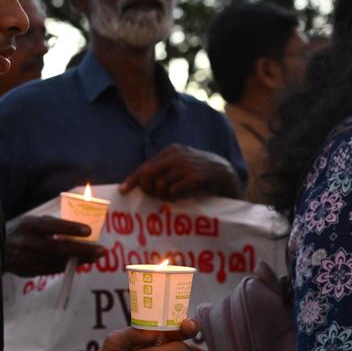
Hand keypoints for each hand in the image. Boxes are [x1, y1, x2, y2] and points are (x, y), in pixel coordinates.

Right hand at [4, 214, 104, 276]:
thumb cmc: (23, 231)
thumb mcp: (33, 222)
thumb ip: (53, 224)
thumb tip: (81, 230)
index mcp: (28, 224)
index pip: (51, 225)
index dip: (70, 228)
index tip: (88, 231)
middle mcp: (26, 242)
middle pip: (58, 248)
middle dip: (82, 250)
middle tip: (101, 251)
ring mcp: (26, 259)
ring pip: (57, 261)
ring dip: (78, 260)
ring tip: (94, 257)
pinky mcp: (27, 271)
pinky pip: (52, 270)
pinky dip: (67, 266)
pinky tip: (79, 263)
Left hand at [120, 145, 240, 200]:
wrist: (228, 176)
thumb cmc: (202, 174)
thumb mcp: (182, 166)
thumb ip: (165, 170)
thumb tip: (141, 183)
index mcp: (172, 151)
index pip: (146, 165)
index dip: (133, 179)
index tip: (123, 191)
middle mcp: (177, 155)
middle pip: (148, 175)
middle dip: (147, 189)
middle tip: (155, 197)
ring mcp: (187, 165)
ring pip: (160, 185)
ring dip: (162, 196)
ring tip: (170, 199)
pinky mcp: (196, 176)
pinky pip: (173, 190)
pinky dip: (172, 197)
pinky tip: (178, 199)